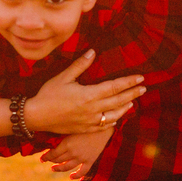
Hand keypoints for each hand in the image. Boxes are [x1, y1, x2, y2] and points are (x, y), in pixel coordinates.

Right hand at [24, 50, 143, 134]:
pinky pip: (104, 126)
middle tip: (144, 88)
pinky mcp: (85, 129)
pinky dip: (113, 121)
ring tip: (133, 102)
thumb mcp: (63, 77)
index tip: (140, 78)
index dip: (129, 82)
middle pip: (119, 101)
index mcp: (89, 95)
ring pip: (114, 115)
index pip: (115, 87)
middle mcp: (93, 109)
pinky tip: (116, 118)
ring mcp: (90, 121)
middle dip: (133, 94)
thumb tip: (93, 52)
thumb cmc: (48, 95)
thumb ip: (80, 65)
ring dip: (125, 108)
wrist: (36, 116)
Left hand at [41, 129, 112, 179]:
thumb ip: (62, 134)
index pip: (53, 154)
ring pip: (67, 167)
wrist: (104, 127)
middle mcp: (73, 153)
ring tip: (53, 169)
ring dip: (59, 169)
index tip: (41, 158)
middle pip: (58, 160)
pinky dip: (76, 176)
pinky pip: (82, 171)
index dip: (46, 157)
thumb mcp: (71, 127)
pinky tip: (71, 177)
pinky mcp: (90, 160)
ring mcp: (82, 158)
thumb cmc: (86, 124)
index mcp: (66, 144)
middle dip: (51, 161)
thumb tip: (52, 137)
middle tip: (46, 160)